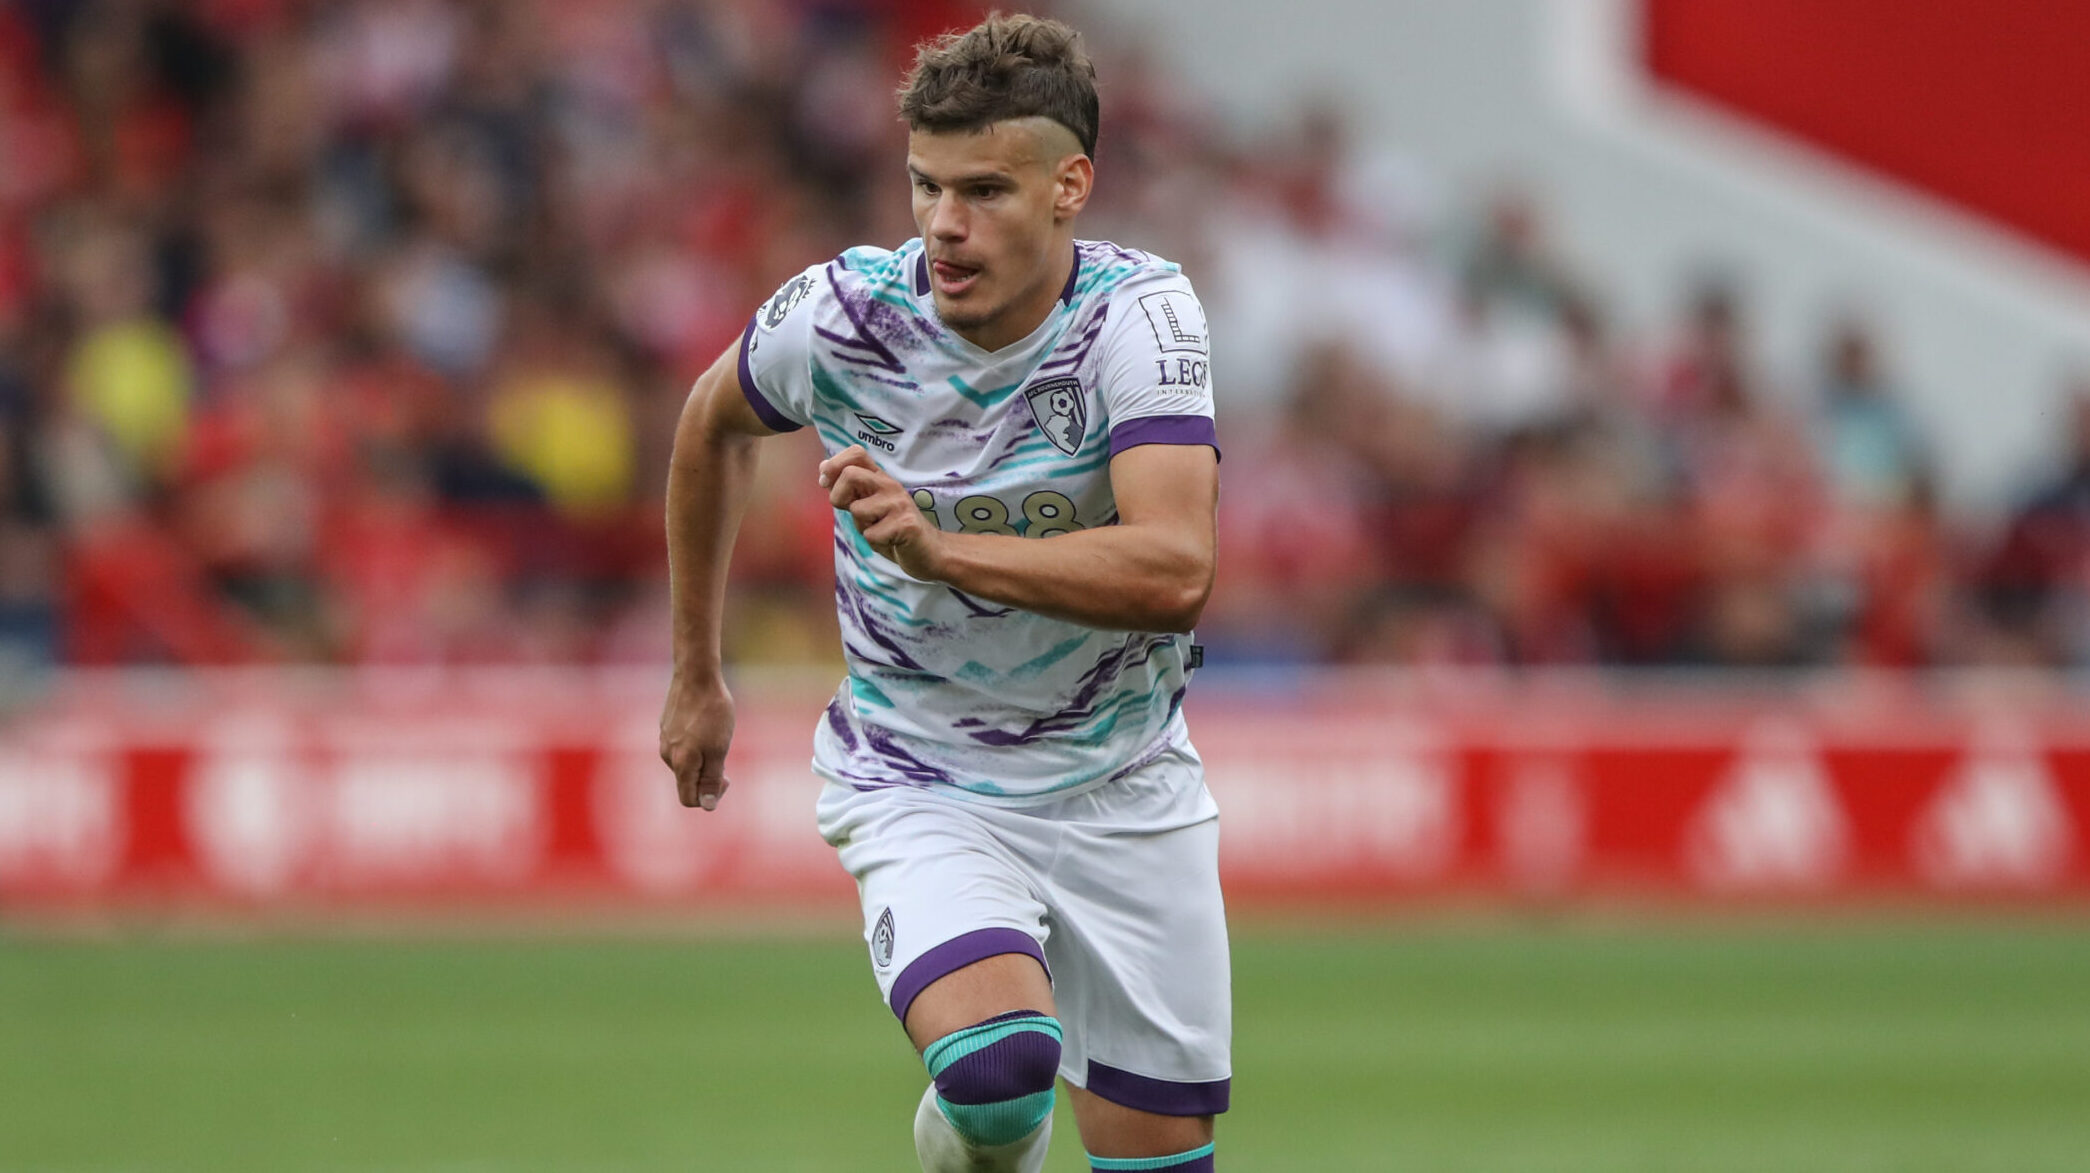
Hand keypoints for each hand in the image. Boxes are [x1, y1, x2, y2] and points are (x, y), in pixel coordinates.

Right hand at [659, 672, 733, 810]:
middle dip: (708, 777)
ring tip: (716, 735)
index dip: (709, 797)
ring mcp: (665, 740)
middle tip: (724, 756)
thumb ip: (711, 779)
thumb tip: (707, 806)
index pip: (689, 799)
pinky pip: (681, 746)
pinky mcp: (666, 727)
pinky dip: (695, 744)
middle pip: (687, 782)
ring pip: (685, 763)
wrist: (696, 675)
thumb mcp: (719, 749)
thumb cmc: (712, 712)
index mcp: (680, 763)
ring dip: (702, 759)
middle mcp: (668, 755)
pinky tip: (705, 724)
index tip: (726, 778)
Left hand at [820, 445, 943, 579]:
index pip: (856, 453)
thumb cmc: (893, 529)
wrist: (927, 552)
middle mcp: (890, 485)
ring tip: (879, 529)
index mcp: (880, 478)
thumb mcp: (867, 506)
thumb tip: (824, 469)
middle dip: (838, 497)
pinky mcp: (905, 524)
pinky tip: (890, 541)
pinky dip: (874, 542)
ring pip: (857, 509)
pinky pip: (870, 534)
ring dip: (861, 526)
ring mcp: (899, 503)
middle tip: (850, 511)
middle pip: (850, 475)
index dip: (834, 463)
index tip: (825, 482)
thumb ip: (849, 489)